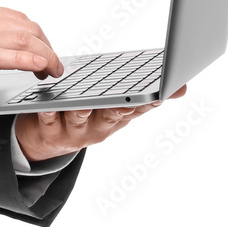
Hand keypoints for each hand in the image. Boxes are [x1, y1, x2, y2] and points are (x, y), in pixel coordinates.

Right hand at [0, 1, 63, 102]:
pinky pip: (10, 55)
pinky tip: (40, 68)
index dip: (32, 33)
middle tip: (52, 63)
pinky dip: (30, 60)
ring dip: (46, 55)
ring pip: (24, 39)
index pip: (12, 17)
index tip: (39, 47)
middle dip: (45, 44)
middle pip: (25, 26)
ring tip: (53, 70)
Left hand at [15, 85, 187, 162]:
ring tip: (85, 100)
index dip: (148, 102)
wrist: (46, 140)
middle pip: (111, 115)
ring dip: (83, 109)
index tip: (161, 92)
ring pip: (80, 117)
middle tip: (128, 100)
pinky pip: (49, 121)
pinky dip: (49, 112)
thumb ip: (140, 96)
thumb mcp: (113, 108)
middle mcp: (98, 128)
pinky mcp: (50, 133)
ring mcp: (74, 132)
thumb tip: (181, 86)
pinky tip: (49, 105)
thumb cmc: (85, 115)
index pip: (136, 108)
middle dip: (121, 107)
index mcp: (114, 118)